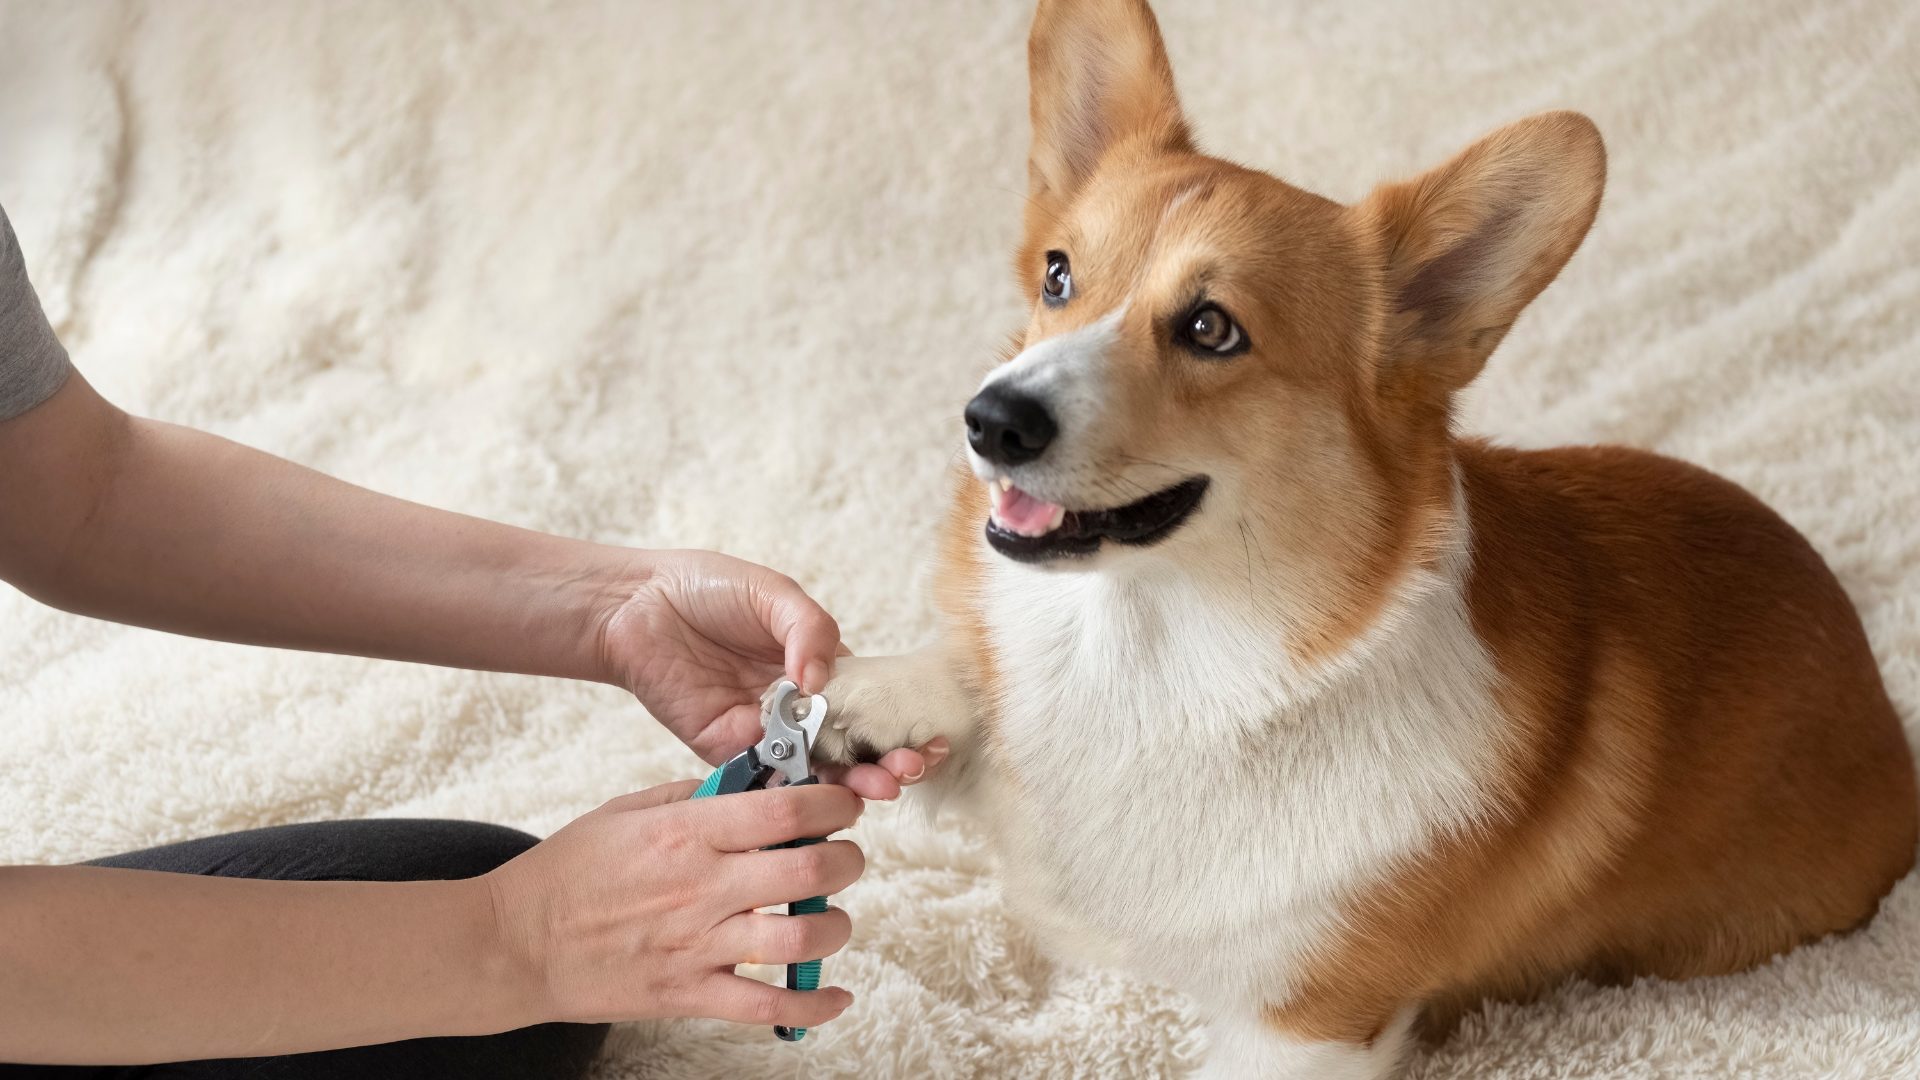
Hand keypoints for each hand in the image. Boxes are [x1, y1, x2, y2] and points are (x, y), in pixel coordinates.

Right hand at [485, 780, 866, 1026]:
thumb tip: (754, 782)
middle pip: (809, 871)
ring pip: (798, 939)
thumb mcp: (626, 810)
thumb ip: (693, 794)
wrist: (513, 944)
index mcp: (685, 833)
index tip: (844, 805)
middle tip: (845, 857)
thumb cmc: (566, 872)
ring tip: (831, 917)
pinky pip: (767, 1006)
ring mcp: (697, 945)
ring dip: (834, 926)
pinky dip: (813, 1005)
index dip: (832, 804)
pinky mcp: (688, 993)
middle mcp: (701, 887)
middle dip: (847, 861)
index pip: (784, 810)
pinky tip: (835, 996)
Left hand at [597, 549, 941, 797]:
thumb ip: (810, 630)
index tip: (929, 740)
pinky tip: (820, 793)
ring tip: (879, 788)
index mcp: (820, 668)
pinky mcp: (725, 749)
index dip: (901, 725)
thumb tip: (822, 679)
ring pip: (815, 769)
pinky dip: (793, 788)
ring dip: (849, 784)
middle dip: (886, 763)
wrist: (634, 604)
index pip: (871, 705)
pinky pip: (764, 776)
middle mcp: (798, 708)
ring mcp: (764, 733)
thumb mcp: (772, 593)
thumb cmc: (706, 588)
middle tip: (906, 772)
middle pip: (852, 746)